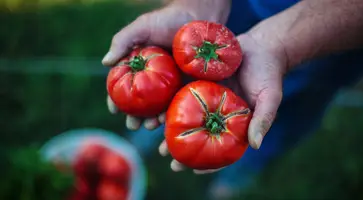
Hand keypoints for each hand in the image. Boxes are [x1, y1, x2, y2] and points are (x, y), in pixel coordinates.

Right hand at [103, 1, 230, 130]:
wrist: (201, 18)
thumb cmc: (169, 19)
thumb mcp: (142, 27)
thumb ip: (123, 41)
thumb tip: (105, 63)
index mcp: (142, 66)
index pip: (126, 85)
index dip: (117, 99)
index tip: (114, 110)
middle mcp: (155, 77)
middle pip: (142, 101)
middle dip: (135, 116)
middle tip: (133, 125)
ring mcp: (173, 84)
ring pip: (160, 107)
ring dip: (153, 119)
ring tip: (149, 126)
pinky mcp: (190, 86)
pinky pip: (180, 103)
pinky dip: (173, 113)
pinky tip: (168, 120)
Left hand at [158, 29, 286, 173]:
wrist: (261, 46)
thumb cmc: (269, 74)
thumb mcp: (270, 98)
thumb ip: (263, 120)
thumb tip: (255, 146)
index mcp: (233, 122)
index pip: (220, 147)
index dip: (208, 162)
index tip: (193, 170)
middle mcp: (217, 112)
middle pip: (197, 134)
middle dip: (181, 147)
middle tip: (166, 156)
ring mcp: (206, 97)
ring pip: (185, 115)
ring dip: (169, 125)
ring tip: (153, 133)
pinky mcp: (197, 80)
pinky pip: (181, 92)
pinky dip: (169, 101)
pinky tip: (157, 109)